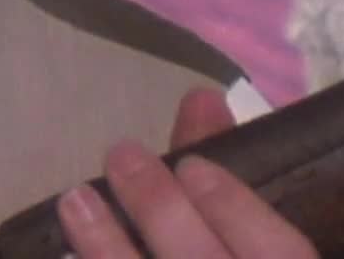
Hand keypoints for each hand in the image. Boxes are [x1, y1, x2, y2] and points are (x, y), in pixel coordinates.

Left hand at [55, 87, 317, 257]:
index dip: (235, 206)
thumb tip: (201, 100)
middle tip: (121, 154)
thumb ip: (234, 181)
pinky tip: (63, 257)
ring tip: (74, 201)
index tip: (192, 164)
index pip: (280, 252)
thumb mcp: (254, 232)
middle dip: (161, 210)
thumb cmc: (237, 250)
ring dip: (106, 249)